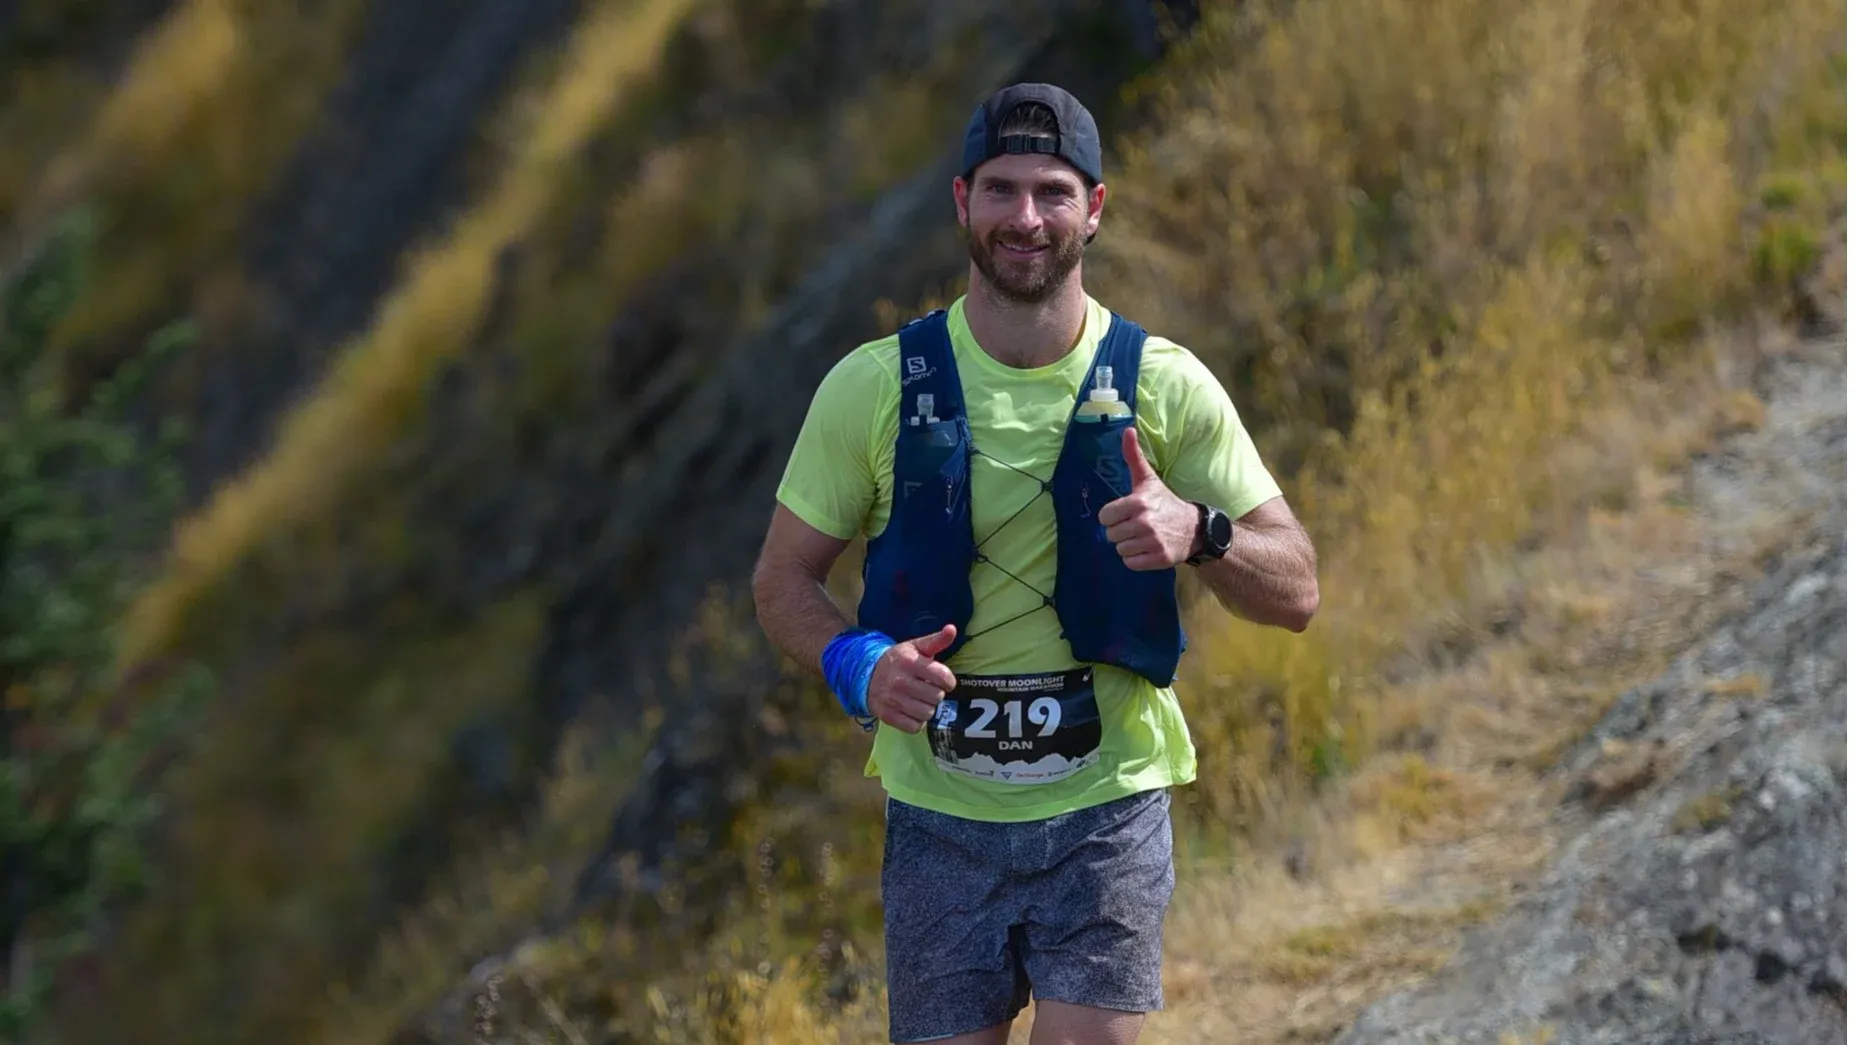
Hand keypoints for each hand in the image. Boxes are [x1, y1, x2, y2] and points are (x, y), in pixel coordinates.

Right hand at [867, 624, 958, 733]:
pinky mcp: (888, 716)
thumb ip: (936, 640)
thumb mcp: (915, 647)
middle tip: (927, 689)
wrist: (865, 675)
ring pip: (928, 713)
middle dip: (936, 693)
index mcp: (910, 662)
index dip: (948, 681)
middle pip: (937, 697)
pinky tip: (912, 711)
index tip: (943, 680)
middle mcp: (900, 681)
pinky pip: (915, 727)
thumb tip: (952, 629)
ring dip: (927, 708)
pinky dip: (917, 722)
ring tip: (919, 700)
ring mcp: (893, 700)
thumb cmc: (898, 661)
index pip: (943, 677)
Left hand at [1098, 426, 1197, 570]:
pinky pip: (1131, 563)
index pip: (1105, 517)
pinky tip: (1147, 549)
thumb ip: (1134, 457)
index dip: (1112, 516)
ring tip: (1142, 537)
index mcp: (1139, 502)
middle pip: (1111, 535)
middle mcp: (1145, 522)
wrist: (1194, 528)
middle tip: (1136, 526)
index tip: (1125, 513)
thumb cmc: (1165, 502)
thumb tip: (1127, 430)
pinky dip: (1136, 559)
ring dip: (1129, 545)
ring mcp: (1153, 542)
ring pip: (1120, 550)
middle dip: (1121, 531)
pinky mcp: (1159, 559)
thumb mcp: (1148, 480)